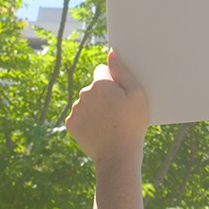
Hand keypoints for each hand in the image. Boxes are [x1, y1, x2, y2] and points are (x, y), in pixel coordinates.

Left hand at [66, 49, 147, 164]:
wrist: (117, 156)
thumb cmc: (132, 125)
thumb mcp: (137, 95)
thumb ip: (123, 71)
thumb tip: (111, 53)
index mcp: (100, 84)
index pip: (102, 71)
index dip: (113, 82)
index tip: (121, 96)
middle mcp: (84, 93)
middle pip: (94, 87)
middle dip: (103, 95)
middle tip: (117, 112)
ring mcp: (75, 109)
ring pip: (86, 102)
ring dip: (95, 108)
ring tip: (109, 123)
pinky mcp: (70, 124)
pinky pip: (79, 116)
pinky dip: (87, 121)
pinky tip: (99, 130)